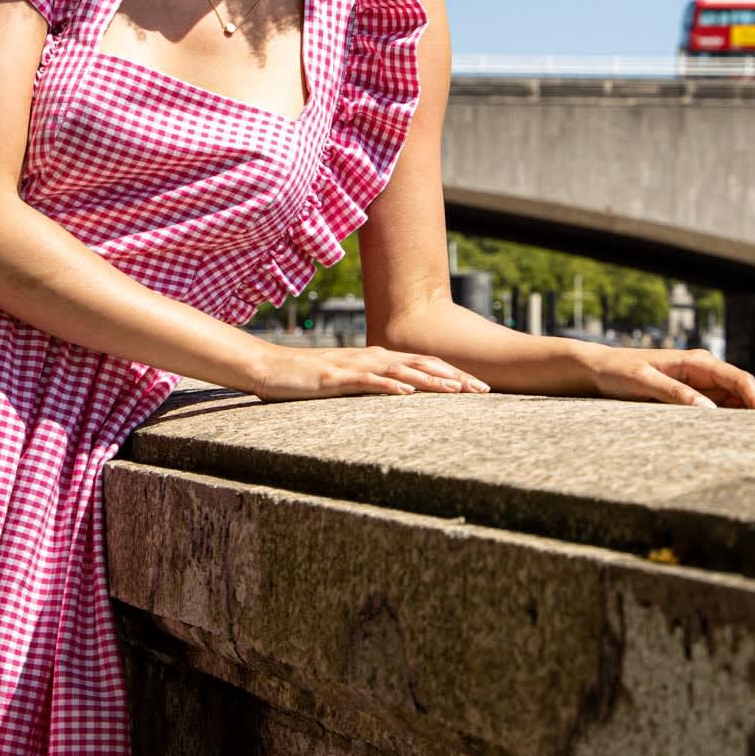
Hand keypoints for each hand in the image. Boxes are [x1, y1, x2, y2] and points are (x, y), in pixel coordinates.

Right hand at [250, 343, 491, 402]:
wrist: (269, 368)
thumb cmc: (307, 379)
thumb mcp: (347, 383)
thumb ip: (373, 387)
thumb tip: (401, 397)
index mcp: (377, 359)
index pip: (424, 364)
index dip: (454, 374)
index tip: (480, 388)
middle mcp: (372, 357)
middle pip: (422, 363)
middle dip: (456, 376)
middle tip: (485, 390)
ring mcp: (355, 366)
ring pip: (402, 369)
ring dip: (432, 380)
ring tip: (458, 391)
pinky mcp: (336, 377)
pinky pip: (368, 381)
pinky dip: (391, 386)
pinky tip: (409, 393)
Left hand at [580, 344, 754, 411]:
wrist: (599, 370)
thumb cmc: (618, 372)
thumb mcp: (644, 381)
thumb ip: (674, 393)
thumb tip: (708, 410)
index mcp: (696, 362)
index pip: (738, 378)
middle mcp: (703, 370)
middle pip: (745, 388)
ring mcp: (700, 383)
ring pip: (737, 399)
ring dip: (754, 415)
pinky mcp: (692, 396)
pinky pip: (721, 407)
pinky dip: (736, 419)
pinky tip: (746, 436)